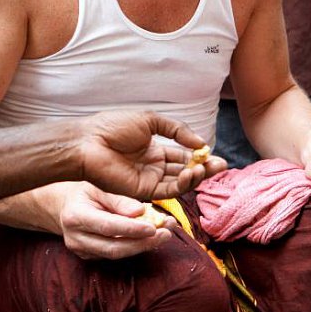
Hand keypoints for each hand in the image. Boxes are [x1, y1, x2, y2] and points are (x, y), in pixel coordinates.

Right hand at [59, 183, 175, 259]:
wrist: (61, 207)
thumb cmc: (82, 193)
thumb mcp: (97, 187)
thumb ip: (118, 200)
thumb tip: (141, 211)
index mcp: (75, 216)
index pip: (108, 226)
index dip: (132, 229)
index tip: (154, 227)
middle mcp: (76, 238)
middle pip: (114, 248)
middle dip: (143, 243)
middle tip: (167, 233)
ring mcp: (81, 251)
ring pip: (116, 254)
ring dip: (143, 246)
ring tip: (165, 234)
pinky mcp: (88, 257)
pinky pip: (114, 254)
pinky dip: (134, 247)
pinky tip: (151, 238)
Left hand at [76, 110, 225, 201]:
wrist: (88, 142)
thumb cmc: (112, 127)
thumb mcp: (149, 120)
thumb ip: (176, 130)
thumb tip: (200, 142)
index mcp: (153, 148)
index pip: (182, 154)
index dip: (199, 155)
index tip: (214, 154)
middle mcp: (153, 166)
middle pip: (185, 169)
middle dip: (204, 167)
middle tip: (222, 164)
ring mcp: (149, 179)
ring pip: (180, 182)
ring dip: (197, 176)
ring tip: (208, 167)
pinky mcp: (143, 191)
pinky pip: (169, 190)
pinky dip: (183, 183)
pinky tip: (191, 172)